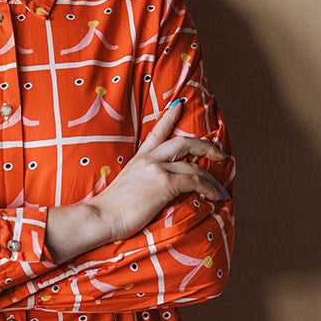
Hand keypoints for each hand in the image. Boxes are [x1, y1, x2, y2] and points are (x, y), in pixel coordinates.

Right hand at [45, 97, 228, 262]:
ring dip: (212, 178)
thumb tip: (151, 190)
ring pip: (195, 165)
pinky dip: (209, 188)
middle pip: (184, 142)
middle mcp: (149, 159)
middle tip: (220, 154)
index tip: (180, 104)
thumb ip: (140, 181)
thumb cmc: (109, 209)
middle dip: (206, 147)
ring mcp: (157, 169)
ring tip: (220, 189)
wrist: (100, 216)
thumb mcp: (125, 186)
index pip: (156, 132)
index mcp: (139, 159)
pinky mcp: (164, 183)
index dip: (170, 116)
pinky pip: (195, 181)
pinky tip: (214, 196)